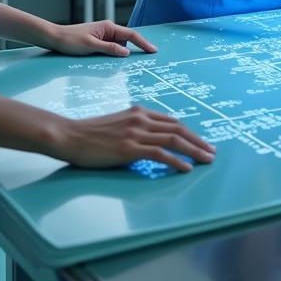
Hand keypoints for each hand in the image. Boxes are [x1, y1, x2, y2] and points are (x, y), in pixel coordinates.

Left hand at [45, 19, 156, 57]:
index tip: (153, 50)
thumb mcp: (90, 46)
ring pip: (120, 45)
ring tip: (133, 61)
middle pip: (128, 39)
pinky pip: (112, 48)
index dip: (143, 43)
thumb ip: (109, 49)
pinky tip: (116, 61)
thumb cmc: (70, 40)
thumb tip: (127, 52)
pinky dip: (116, 54)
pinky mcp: (98, 42)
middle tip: (149, 57)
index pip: (131, 34)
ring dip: (124, 52)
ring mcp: (103, 36)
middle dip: (138, 47)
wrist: (54, 38)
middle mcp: (108, 30)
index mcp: (108, 27)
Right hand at [55, 106, 215, 170]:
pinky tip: (186, 168)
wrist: (69, 135)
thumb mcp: (118, 124)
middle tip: (212, 152)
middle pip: (178, 129)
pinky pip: (159, 153)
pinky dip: (176, 161)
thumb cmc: (90, 133)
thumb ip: (136, 128)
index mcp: (140, 112)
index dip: (190, 133)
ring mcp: (136, 133)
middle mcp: (141, 119)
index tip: (202, 142)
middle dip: (198, 141)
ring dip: (194, 151)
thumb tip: (151, 139)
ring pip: (173, 140)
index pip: (172, 121)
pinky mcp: (129, 148)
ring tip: (206, 160)